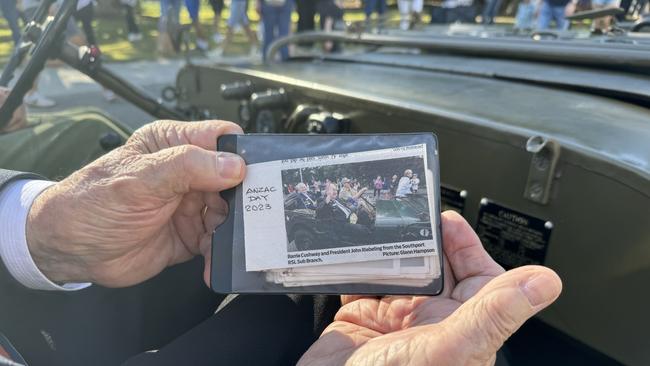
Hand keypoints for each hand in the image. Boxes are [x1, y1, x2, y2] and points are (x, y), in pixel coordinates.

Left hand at [26, 120, 244, 286]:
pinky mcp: (191, 234)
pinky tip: (211, 262)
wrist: (70, 251)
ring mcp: (191, 205)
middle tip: (241, 216)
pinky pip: (218, 242)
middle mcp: (188, 173)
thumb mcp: (139, 179)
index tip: (247, 177)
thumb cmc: (91, 204)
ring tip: (221, 240)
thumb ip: (188, 167)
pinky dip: (220, 253)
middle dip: (242, 199)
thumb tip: (234, 165)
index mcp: (175, 144)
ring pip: (232, 213)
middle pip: (235, 179)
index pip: (222, 139)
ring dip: (232, 229)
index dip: (240, 154)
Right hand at [299, 211, 561, 365]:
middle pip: (436, 268)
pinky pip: (361, 281)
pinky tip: (354, 252)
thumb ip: (492, 314)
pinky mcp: (360, 319)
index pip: (478, 279)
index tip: (450, 222)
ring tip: (382, 229)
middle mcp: (429, 322)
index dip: (469, 247)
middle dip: (426, 239)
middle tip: (412, 217)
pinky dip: (356, 264)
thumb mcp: (450, 349)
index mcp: (459, 328)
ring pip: (399, 271)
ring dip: (390, 249)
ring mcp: (394, 320)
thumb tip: (545, 283)